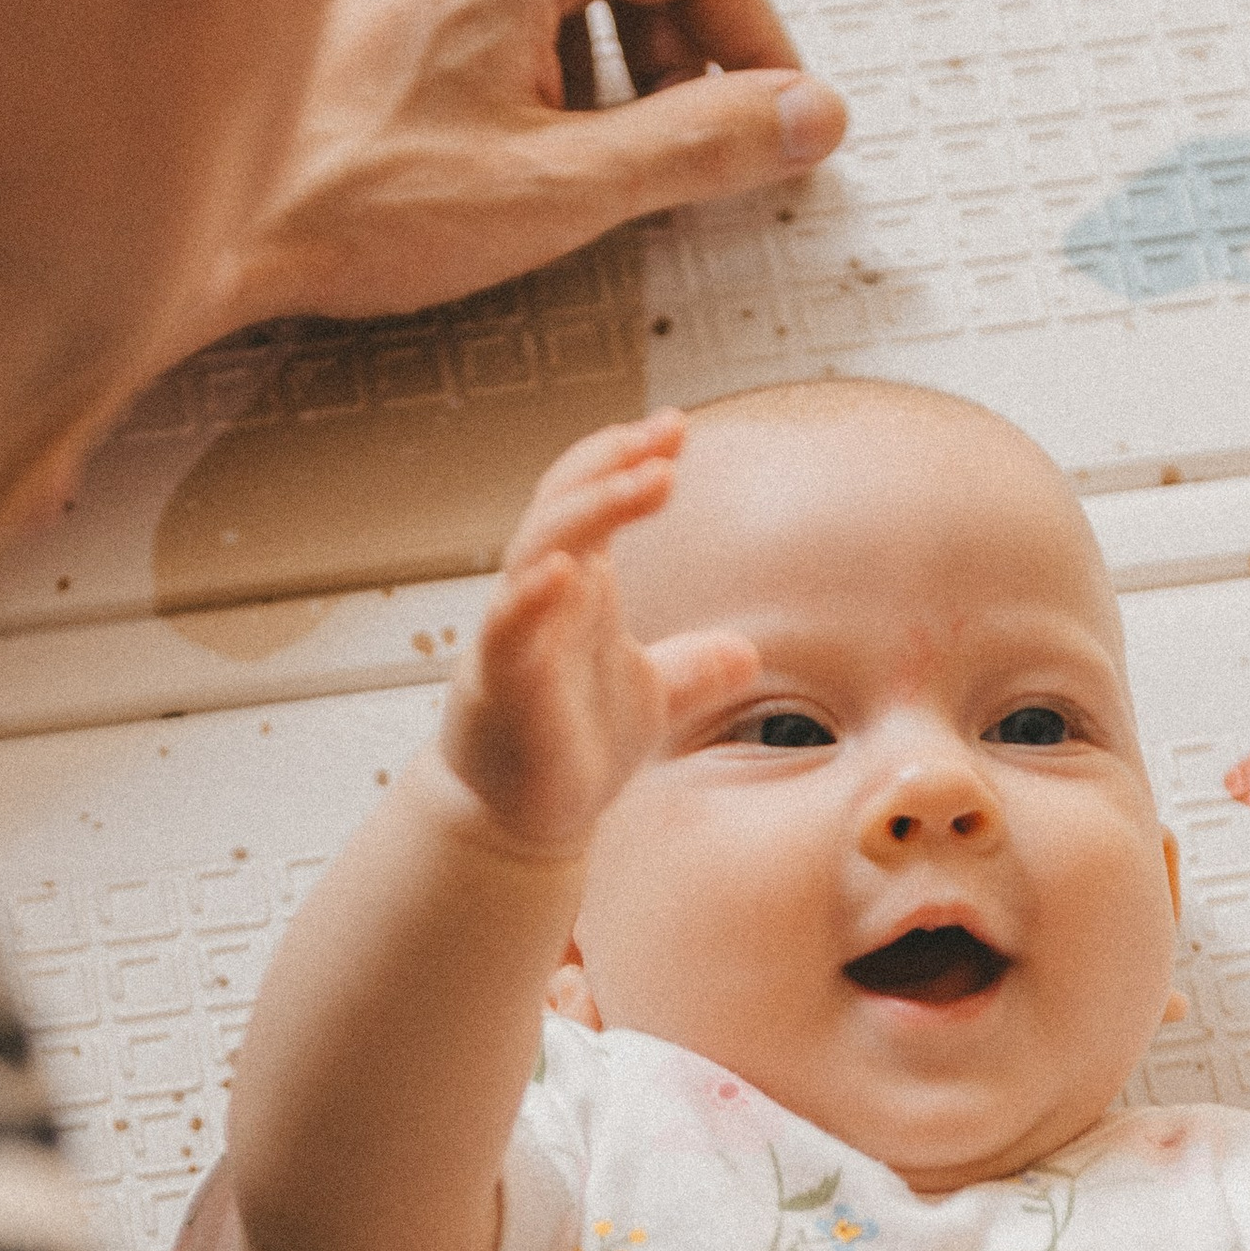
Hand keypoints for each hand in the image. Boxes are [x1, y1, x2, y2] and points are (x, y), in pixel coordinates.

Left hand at [207, 0, 847, 332]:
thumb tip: (808, 117)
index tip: (777, 120)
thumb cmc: (352, 199)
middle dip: (681, 60)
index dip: (759, 40)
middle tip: (688, 154)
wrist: (206, 217)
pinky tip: (502, 145)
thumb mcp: (561, 186)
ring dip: (606, 68)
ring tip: (588, 163)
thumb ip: (701, 146)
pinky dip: (534, 63)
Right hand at [436, 414, 756, 854]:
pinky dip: (530, 597)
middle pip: (564, 506)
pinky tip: (566, 569)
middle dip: (612, 467)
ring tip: (647, 479)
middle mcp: (540, 600)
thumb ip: (694, 669)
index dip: (625, 460)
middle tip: (669, 439)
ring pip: (537, 550)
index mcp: (575, 589)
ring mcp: (517, 638)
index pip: (588, 498)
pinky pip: (507, 629)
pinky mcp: (500, 687)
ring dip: (589, 509)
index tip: (676, 430)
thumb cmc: (573, 749)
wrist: (524, 820)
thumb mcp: (652, 700)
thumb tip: (748, 653)